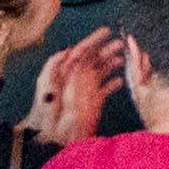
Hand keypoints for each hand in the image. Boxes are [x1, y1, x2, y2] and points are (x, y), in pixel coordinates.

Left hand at [30, 32, 127, 146]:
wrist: (47, 137)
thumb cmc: (44, 112)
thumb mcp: (46, 87)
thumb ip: (53, 67)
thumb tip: (66, 50)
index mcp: (67, 71)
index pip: (82, 51)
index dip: (94, 40)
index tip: (106, 31)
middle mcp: (78, 78)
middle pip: (95, 58)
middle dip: (108, 48)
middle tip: (121, 43)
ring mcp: (86, 90)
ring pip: (102, 71)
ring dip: (112, 62)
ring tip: (124, 58)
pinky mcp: (93, 103)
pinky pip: (105, 89)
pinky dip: (114, 84)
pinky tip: (121, 80)